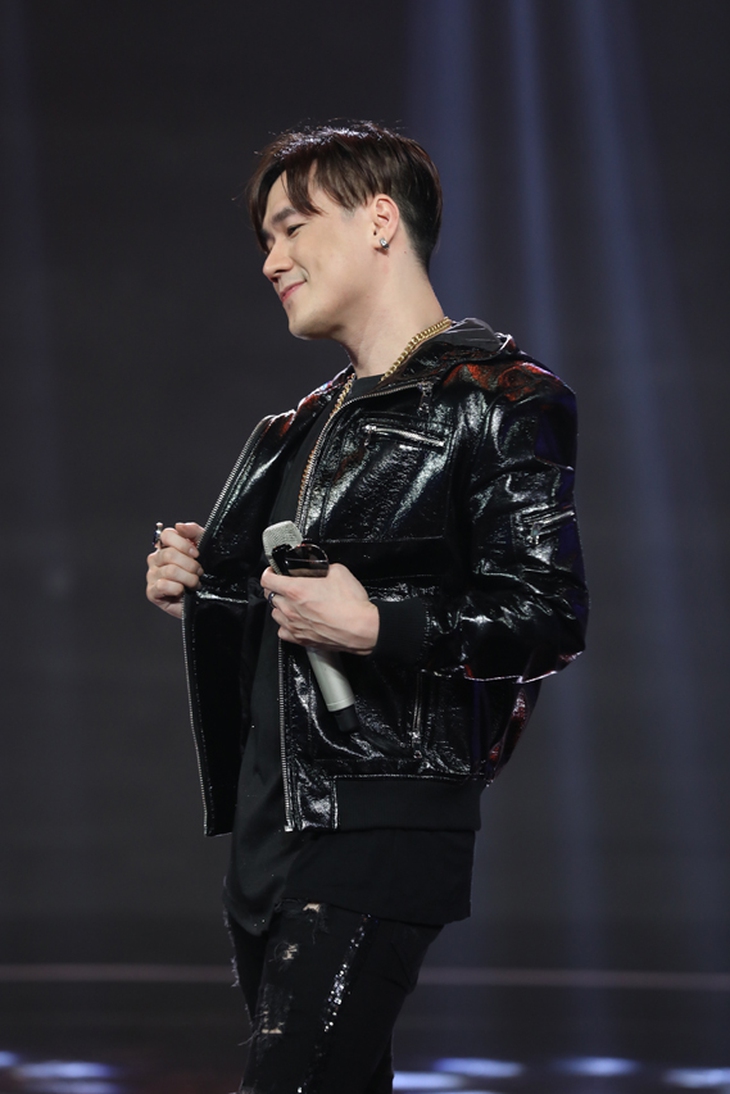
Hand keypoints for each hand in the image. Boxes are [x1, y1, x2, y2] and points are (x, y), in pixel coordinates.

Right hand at [146, 522, 204, 618]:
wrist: (207, 599)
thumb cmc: (204, 574)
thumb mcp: (205, 549)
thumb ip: (195, 533)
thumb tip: (179, 526)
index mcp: (167, 546)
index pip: (166, 535)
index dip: (183, 544)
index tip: (196, 554)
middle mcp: (157, 559)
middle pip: (169, 554)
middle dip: (190, 565)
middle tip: (199, 572)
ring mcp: (152, 575)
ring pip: (169, 571)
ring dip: (188, 579)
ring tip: (194, 584)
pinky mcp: (152, 592)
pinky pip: (162, 585)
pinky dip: (177, 588)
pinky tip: (182, 591)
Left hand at [261, 563, 378, 654]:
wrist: (362, 629)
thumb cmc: (351, 606)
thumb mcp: (339, 572)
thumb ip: (323, 567)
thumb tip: (321, 568)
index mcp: (296, 590)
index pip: (267, 579)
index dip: (269, 572)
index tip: (273, 571)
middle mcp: (291, 609)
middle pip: (270, 596)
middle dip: (276, 588)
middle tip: (286, 585)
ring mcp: (295, 626)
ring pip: (275, 614)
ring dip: (280, 606)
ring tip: (292, 603)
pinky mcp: (301, 640)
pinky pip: (283, 632)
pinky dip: (286, 625)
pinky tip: (296, 621)